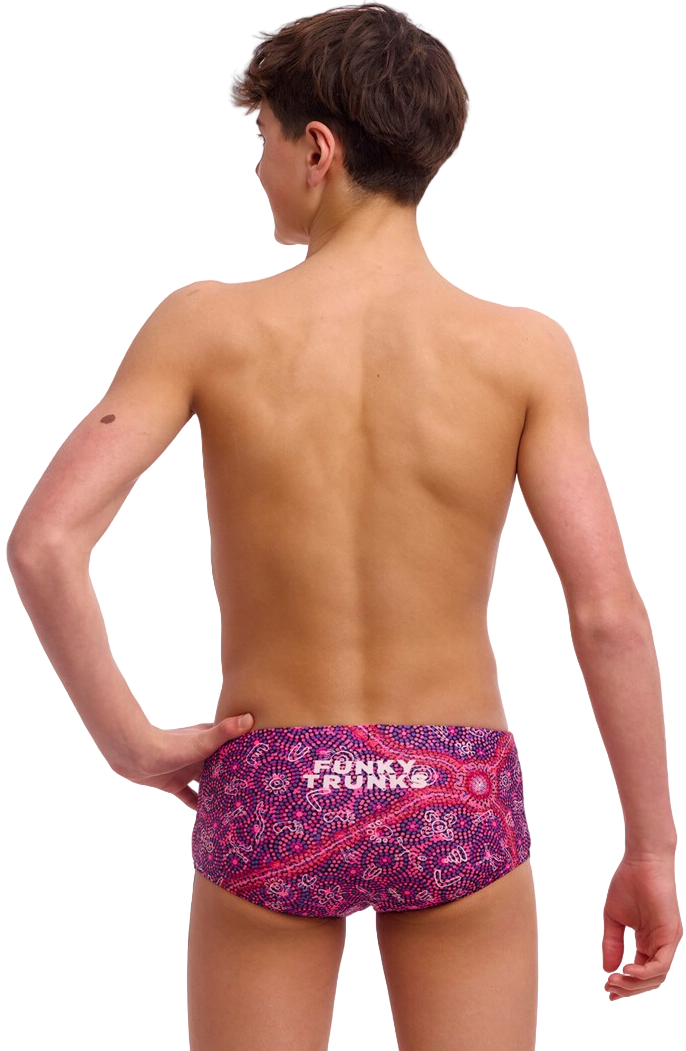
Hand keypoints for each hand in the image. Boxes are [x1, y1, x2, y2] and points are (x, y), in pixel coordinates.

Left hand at [114, 713, 254, 810]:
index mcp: (207, 740)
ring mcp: (187, 770)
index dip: (246, 751)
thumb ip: (224, 731)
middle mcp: (199, 754)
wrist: (134, 756)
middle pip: (221, 765)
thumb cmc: (169, 745)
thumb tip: (250, 717)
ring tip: (237, 806)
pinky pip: (190, 797)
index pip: (232, 744)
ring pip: (207, 782)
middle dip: (235, 775)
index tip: (263, 761)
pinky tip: (210, 818)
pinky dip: (199, 807)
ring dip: (218, 792)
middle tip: (254, 790)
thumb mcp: (201, 741)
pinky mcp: (174, 784)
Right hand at [602, 852, 682, 1000]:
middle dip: (629, 989)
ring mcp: (668, 942)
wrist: (642, 861)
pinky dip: (645, 973)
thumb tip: (607, 970)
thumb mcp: (614, 918)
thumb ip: (612, 943)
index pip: (640, 972)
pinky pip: (662, 964)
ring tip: (615, 981)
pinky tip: (627, 971)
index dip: (626, 985)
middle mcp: (662, 946)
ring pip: (657, 977)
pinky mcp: (672, 936)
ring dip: (635, 984)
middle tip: (609, 988)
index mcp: (649, 942)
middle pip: (650, 981)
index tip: (608, 992)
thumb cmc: (628, 883)